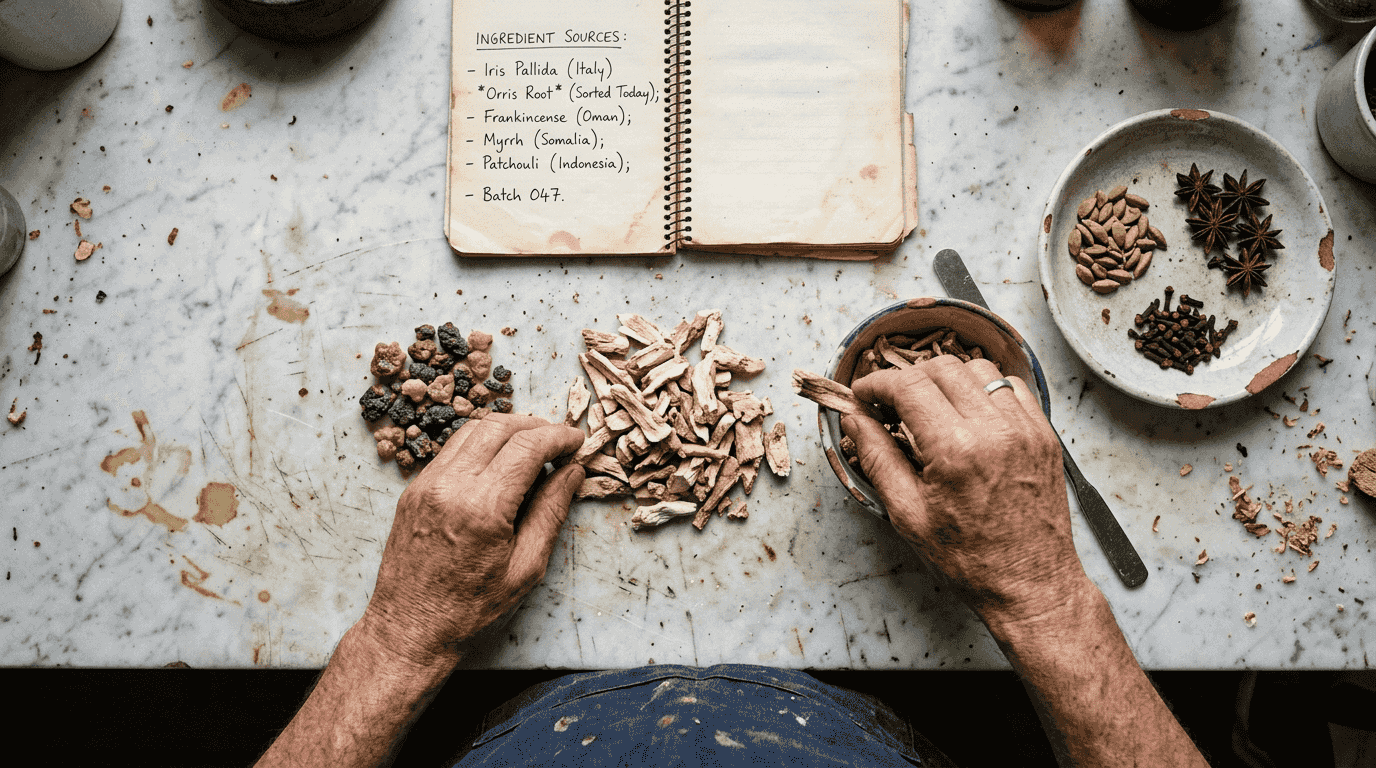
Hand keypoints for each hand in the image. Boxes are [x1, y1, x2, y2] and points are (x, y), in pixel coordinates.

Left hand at [357, 413, 584, 668]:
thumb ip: (551, 512)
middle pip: (499, 427)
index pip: (528, 446)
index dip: (559, 437)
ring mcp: (426, 485)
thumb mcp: (526, 568)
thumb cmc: (471, 610)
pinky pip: (451, 450)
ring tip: (532, 447)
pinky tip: (499, 464)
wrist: (410, 630)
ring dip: (506, 430)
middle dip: (535, 426)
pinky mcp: (413, 491)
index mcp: (483, 507)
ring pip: (471, 431)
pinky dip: (480, 445)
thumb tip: (572, 473)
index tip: (577, 441)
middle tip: (559, 440)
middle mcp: (450, 487)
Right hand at [843, 356, 1088, 629]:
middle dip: (908, 378)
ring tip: (930, 408)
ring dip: (947, 379)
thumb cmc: (968, 559)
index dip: (877, 383)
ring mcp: (1025, 429)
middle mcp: (994, 430)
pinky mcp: (1043, 435)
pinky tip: (969, 415)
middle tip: (891, 404)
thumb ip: (878, 457)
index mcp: (955, 450)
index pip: (908, 386)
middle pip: (942, 368)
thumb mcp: (907, 514)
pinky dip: (984, 389)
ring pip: (978, 370)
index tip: (863, 395)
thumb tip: (855, 419)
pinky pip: (1011, 387)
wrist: (1030, 585)